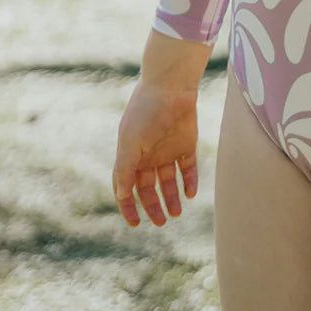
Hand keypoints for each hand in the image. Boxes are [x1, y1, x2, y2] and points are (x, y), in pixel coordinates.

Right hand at [112, 81, 200, 227]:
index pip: (126, 187)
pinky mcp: (186, 144)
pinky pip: (188, 168)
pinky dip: (189, 182)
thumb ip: (124, 169)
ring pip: (169, 181)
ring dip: (172, 197)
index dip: (129, 206)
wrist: (171, 86)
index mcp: (130, 155)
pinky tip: (190, 194)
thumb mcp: (129, 142)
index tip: (135, 223)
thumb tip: (121, 195)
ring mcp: (167, 150)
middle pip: (149, 188)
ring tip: (176, 213)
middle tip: (161, 222)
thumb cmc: (145, 112)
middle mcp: (148, 155)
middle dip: (154, 206)